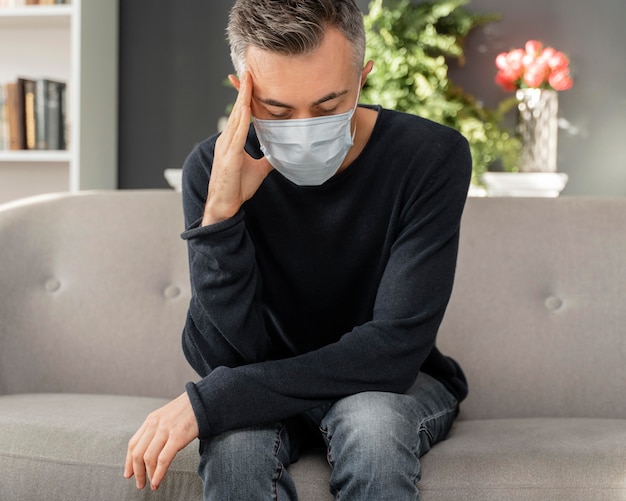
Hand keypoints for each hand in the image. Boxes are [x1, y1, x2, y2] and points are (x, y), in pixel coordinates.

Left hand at [124, 392, 198, 490]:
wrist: (203, 401)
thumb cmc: (187, 410)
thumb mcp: (166, 416)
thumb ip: (157, 429)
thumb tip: (150, 448)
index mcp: (151, 420)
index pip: (133, 444)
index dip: (128, 461)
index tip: (129, 473)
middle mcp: (155, 425)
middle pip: (137, 453)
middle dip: (137, 472)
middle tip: (139, 483)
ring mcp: (165, 431)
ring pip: (148, 458)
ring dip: (147, 475)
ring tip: (150, 484)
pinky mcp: (177, 437)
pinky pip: (163, 459)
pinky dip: (158, 473)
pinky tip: (157, 481)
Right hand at [202, 71, 272, 225]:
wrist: (226, 204)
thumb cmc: (237, 187)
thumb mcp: (259, 170)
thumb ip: (268, 159)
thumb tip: (281, 154)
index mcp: (233, 140)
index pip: (240, 114)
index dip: (245, 96)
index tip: (250, 79)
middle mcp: (227, 139)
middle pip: (237, 110)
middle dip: (243, 90)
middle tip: (249, 70)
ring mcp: (226, 146)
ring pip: (236, 117)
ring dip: (243, 99)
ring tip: (248, 81)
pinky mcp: (229, 156)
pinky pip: (236, 134)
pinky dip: (241, 120)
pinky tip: (246, 108)